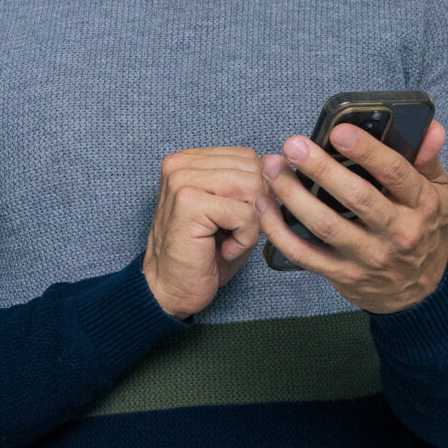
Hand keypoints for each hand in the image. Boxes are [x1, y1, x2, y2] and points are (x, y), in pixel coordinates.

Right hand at [142, 146, 268, 317]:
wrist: (170, 289)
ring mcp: (182, 182)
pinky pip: (245, 213)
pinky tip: (224, 250)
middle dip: (255, 208)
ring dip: (250, 224)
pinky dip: (244, 239)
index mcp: (189, 161)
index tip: (234, 220)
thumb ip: (249, 186)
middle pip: (252, 171)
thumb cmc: (202, 254)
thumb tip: (277, 170)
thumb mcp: (230, 211)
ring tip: (228, 240)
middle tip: (231, 233)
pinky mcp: (189, 203)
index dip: (256, 192)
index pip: (248, 158)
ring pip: (252, 189)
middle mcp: (181, 165)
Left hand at [260, 120, 447, 312]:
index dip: (367, 151)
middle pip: (356, 198)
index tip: (338, 131)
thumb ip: (428, 160)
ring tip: (272, 169)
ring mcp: (368, 256)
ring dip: (292, 195)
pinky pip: (304, 254)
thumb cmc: (423, 230)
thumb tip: (430, 128)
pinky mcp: (343, 274)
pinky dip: (279, 231)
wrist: (420, 290)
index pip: (395, 173)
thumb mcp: (439, 194)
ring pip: (325, 225)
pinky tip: (264, 206)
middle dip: (321, 169)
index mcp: (421, 204)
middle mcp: (397, 232)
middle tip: (293, 146)